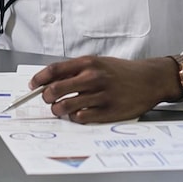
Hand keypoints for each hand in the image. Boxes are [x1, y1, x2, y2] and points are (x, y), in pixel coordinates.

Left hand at [30, 56, 176, 123]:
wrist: (149, 80)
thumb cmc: (121, 72)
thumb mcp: (97, 63)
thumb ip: (75, 70)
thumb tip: (49, 80)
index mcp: (87, 63)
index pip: (53, 70)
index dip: (38, 79)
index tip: (33, 85)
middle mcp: (93, 78)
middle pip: (55, 90)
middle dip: (46, 97)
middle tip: (48, 99)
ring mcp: (100, 96)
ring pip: (64, 107)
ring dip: (58, 110)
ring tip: (62, 108)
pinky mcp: (108, 112)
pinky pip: (80, 118)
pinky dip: (75, 117)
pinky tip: (79, 113)